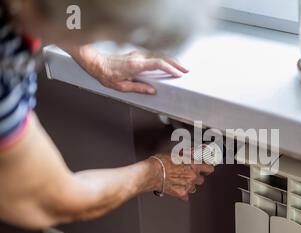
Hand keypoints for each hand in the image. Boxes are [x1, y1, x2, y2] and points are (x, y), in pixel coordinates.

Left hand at [69, 46, 188, 94]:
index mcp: (135, 65)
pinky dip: (164, 60)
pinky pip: (154, 56)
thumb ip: (138, 88)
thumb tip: (153, 91)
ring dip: (171, 61)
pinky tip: (169, 65)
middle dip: (176, 64)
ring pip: (159, 55)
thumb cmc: (106, 75)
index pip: (157, 64)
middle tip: (186, 70)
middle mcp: (138, 57)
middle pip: (162, 57)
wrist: (96, 62)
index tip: (178, 74)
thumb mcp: (121, 87)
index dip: (170, 68)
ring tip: (181, 68)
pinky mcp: (137, 54)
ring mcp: (138, 54)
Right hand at [149, 153, 213, 200]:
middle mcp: (192, 176)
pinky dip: (182, 193)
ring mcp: (188, 186)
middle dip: (196, 178)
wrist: (152, 173)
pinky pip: (185, 196)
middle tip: (189, 175)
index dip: (208, 169)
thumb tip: (193, 151)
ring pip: (194, 188)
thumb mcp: (176, 153)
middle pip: (201, 180)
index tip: (207, 170)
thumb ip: (188, 153)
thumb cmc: (161, 162)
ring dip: (189, 185)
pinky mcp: (181, 194)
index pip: (209, 169)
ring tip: (180, 181)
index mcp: (193, 165)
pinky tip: (176, 189)